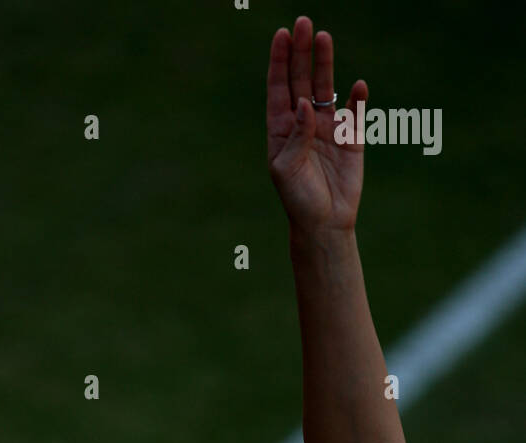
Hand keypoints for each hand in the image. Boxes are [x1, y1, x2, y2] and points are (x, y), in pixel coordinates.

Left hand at [267, 16, 367, 235]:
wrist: (325, 224)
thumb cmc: (298, 199)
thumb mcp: (287, 169)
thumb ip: (296, 135)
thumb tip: (306, 102)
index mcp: (283, 128)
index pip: (280, 87)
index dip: (280, 61)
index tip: (281, 35)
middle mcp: (304, 122)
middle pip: (303, 78)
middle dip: (302, 52)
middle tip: (303, 23)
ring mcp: (328, 127)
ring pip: (327, 87)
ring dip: (325, 63)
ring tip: (323, 38)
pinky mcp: (352, 138)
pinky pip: (355, 112)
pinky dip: (357, 98)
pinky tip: (358, 86)